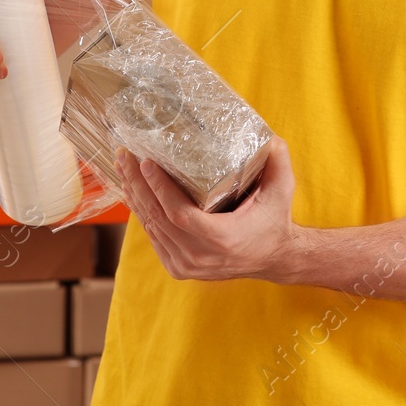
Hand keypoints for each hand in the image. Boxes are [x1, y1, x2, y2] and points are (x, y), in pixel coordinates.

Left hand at [116, 137, 305, 283]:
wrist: (274, 258)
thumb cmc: (275, 220)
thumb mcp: (282, 190)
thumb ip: (278, 161)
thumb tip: (271, 136)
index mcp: (222, 238)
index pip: (179, 213)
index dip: (158, 188)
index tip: (145, 162)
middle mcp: (200, 256)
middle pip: (157, 218)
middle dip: (137, 184)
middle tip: (124, 156)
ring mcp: (187, 265)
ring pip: (151, 228)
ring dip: (135, 197)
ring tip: (124, 168)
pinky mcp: (179, 268)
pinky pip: (154, 237)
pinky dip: (143, 214)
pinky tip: (134, 193)